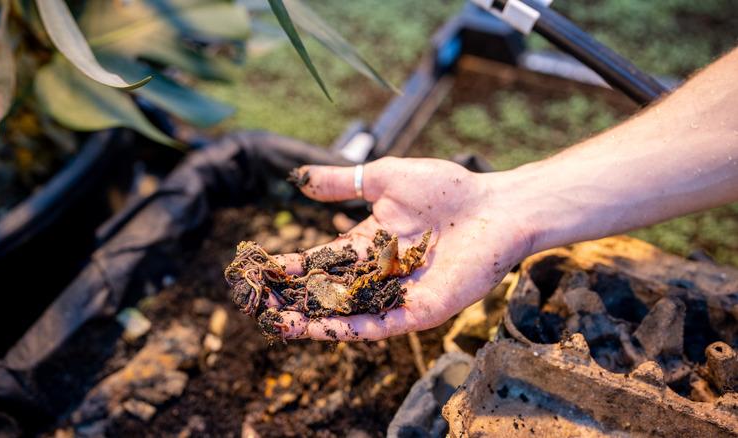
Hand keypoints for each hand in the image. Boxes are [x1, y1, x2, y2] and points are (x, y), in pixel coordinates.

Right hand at [272, 157, 533, 340]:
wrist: (496, 205)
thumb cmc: (447, 188)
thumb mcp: (383, 177)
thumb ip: (341, 182)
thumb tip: (298, 181)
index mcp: (368, 243)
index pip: (321, 259)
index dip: (292, 266)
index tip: (261, 269)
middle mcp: (378, 272)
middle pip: (327, 291)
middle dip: (294, 299)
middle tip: (261, 304)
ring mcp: (398, 294)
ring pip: (348, 313)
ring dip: (313, 320)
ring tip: (280, 323)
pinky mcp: (420, 310)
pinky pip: (380, 324)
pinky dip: (350, 328)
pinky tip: (321, 329)